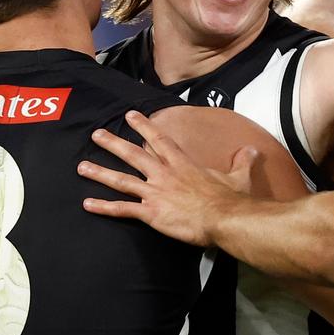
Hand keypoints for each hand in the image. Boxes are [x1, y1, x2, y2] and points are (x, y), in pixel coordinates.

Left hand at [79, 111, 256, 245]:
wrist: (224, 219)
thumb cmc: (231, 200)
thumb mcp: (239, 177)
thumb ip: (242, 162)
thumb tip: (252, 151)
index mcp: (183, 164)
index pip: (160, 139)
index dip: (144, 126)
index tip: (129, 115)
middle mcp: (164, 174)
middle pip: (133, 154)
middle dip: (113, 143)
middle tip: (95, 134)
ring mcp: (155, 193)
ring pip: (121, 180)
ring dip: (100, 172)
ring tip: (81, 167)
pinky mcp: (151, 213)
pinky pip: (123, 209)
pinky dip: (104, 207)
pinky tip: (88, 204)